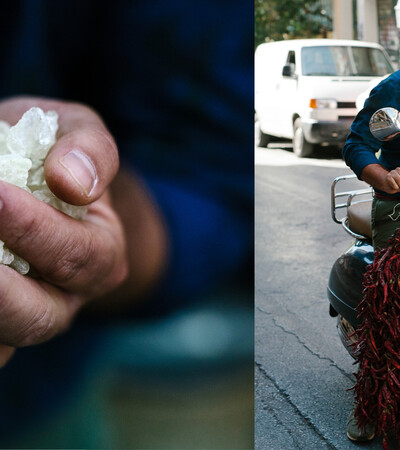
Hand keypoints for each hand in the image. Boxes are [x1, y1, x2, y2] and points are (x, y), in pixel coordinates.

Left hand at [0, 97, 127, 365]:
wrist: (35, 180)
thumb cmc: (57, 156)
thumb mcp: (82, 133)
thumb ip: (92, 150)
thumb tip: (73, 183)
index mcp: (103, 254)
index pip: (76, 256)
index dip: (35, 231)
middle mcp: (69, 295)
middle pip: (39, 317)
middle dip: (0, 291)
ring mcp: (28, 314)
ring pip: (4, 345)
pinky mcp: (1, 323)